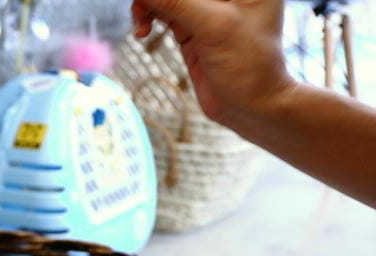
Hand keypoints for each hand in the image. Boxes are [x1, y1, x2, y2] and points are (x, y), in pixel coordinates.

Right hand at [130, 0, 294, 126]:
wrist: (250, 108)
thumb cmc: (249, 65)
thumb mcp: (213, 26)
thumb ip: (176, 2)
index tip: (147, 0)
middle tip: (141, 8)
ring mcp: (208, 9)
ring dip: (148, 5)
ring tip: (141, 23)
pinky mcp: (192, 28)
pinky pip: (163, 12)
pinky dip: (148, 18)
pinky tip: (143, 32)